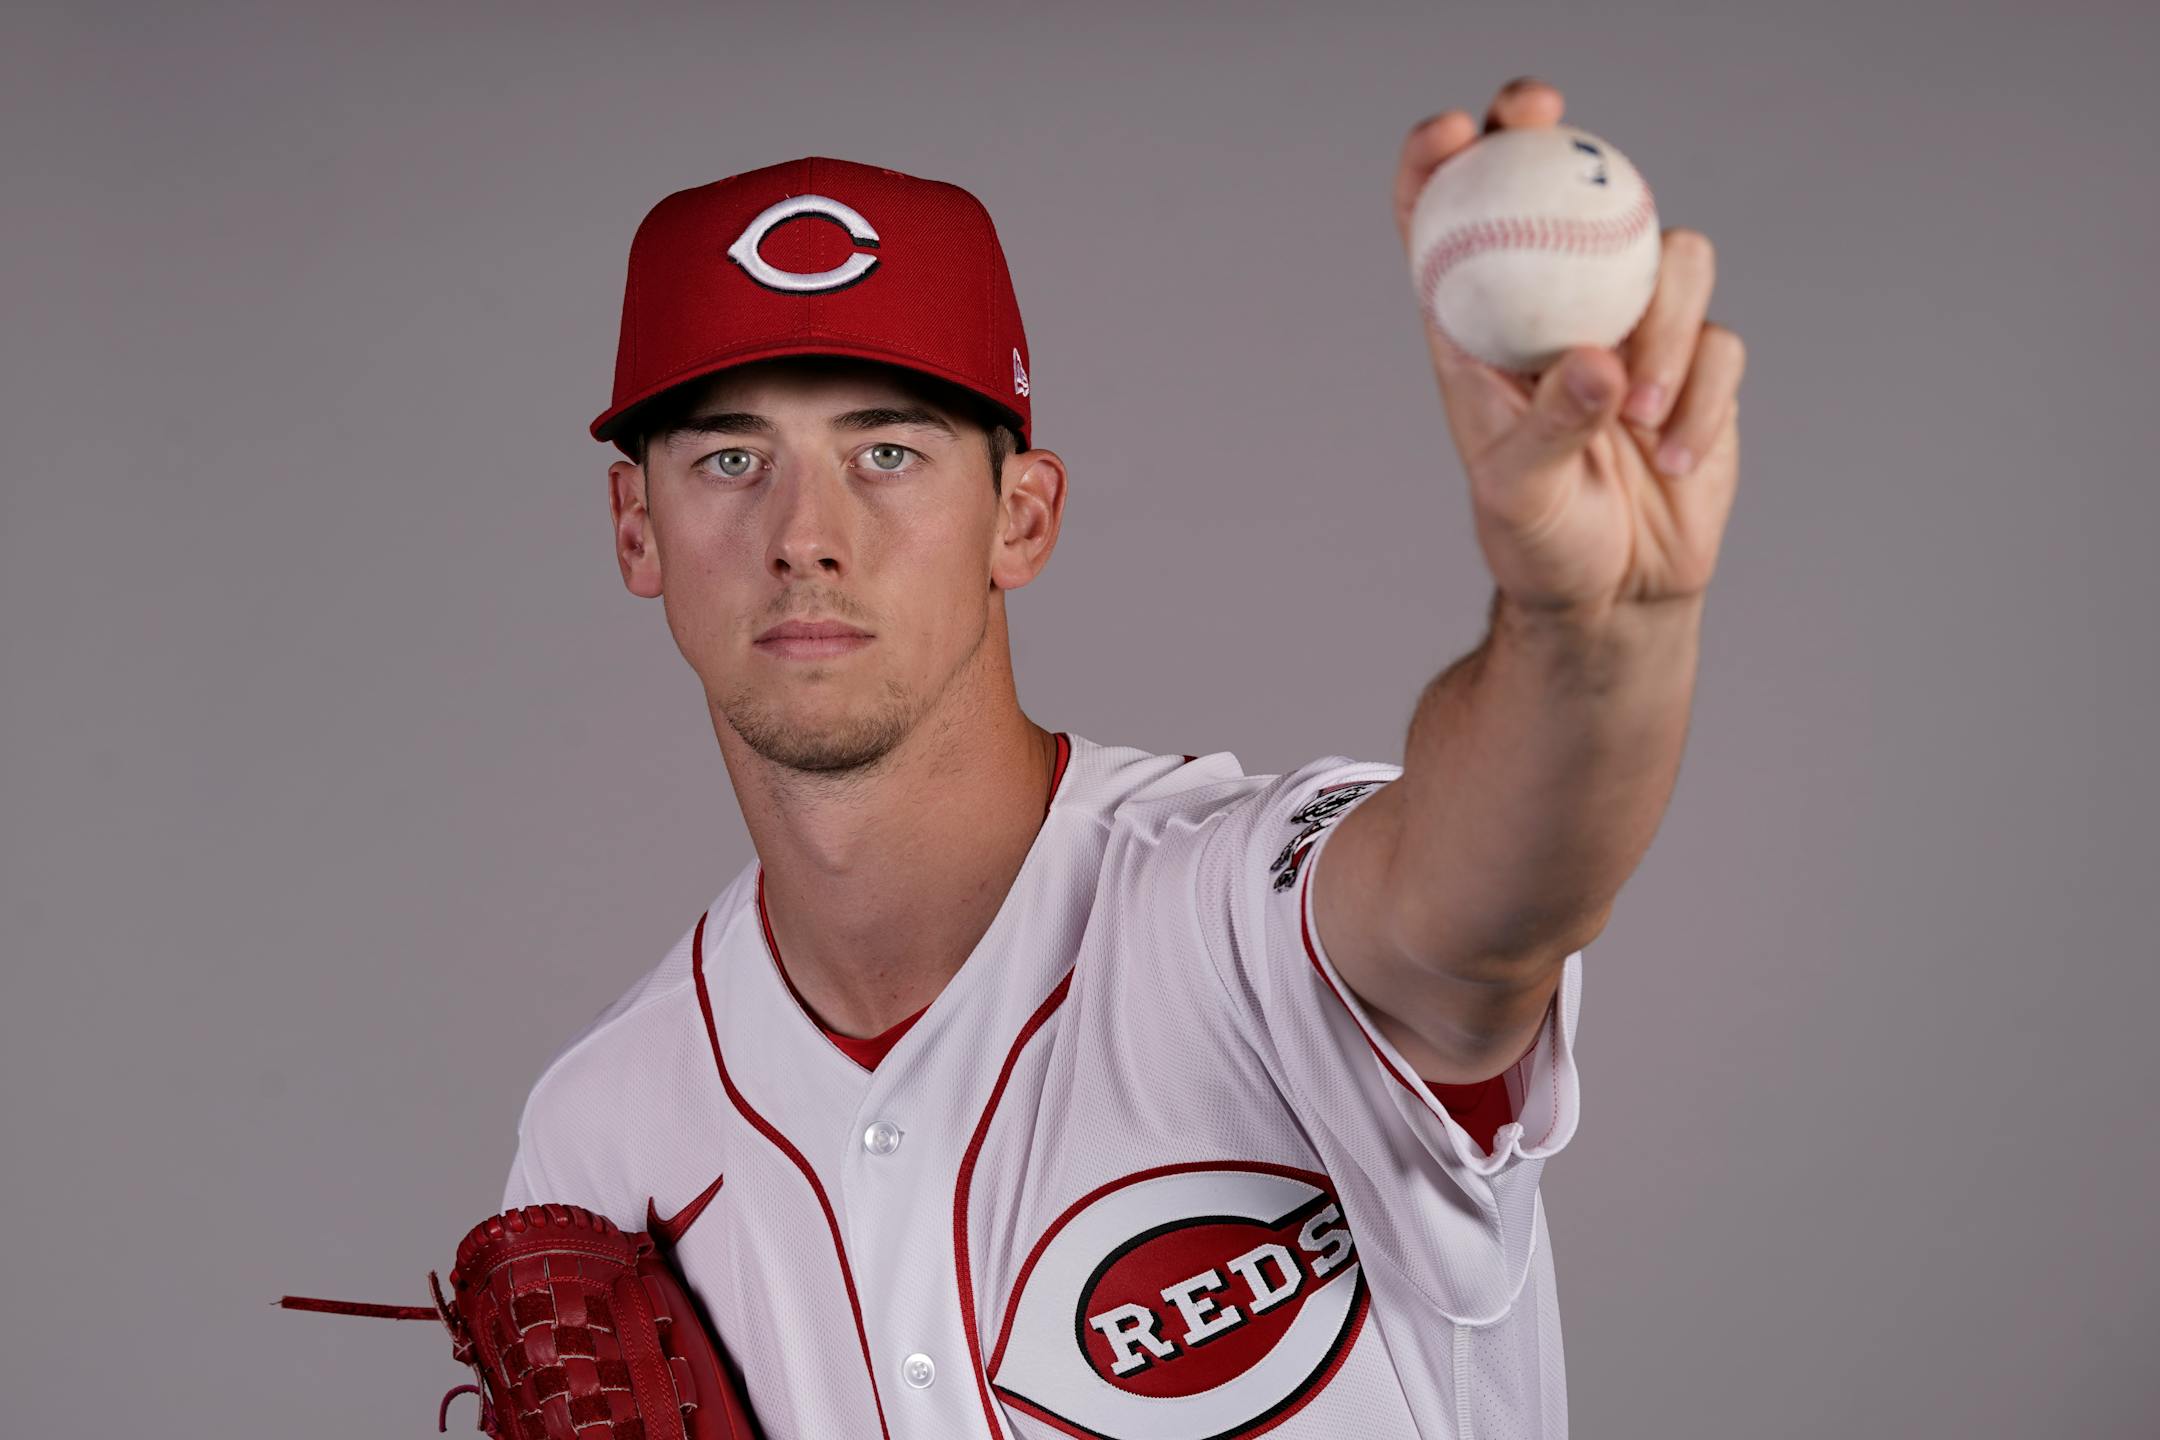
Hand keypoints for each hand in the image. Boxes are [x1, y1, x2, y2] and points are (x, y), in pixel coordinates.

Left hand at [1393, 78, 1746, 619]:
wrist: (1613, 596)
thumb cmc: (1538, 542)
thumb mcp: (1521, 494)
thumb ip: (1552, 427)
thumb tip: (1598, 362)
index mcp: (1483, 329)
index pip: (1450, 224)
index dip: (1444, 160)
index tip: (1457, 130)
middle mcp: (1558, 309)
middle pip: (1564, 190)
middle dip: (1553, 138)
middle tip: (1547, 116)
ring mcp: (1636, 329)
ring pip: (1672, 258)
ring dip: (1665, 331)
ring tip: (1636, 418)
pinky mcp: (1701, 364)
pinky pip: (1724, 342)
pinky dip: (1701, 399)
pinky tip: (1672, 458)